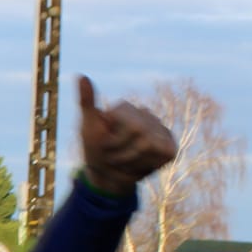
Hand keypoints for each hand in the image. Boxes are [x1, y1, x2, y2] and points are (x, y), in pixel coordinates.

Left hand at [77, 76, 177, 195]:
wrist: (106, 175)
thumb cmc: (95, 150)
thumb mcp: (87, 128)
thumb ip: (86, 102)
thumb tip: (81, 76)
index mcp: (125, 109)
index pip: (129, 123)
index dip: (114, 141)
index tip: (104, 145)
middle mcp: (146, 115)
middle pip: (140, 134)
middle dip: (121, 152)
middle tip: (112, 156)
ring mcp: (160, 130)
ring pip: (150, 145)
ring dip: (132, 160)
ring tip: (124, 160)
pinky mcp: (170, 147)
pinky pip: (163, 155)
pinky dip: (148, 165)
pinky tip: (140, 164)